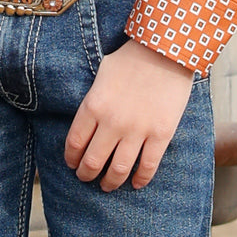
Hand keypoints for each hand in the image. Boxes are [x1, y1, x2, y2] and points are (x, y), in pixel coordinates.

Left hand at [64, 40, 194, 191]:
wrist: (165, 51)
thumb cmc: (131, 58)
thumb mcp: (102, 73)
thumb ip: (93, 99)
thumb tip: (87, 120)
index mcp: (94, 105)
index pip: (75, 143)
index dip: (71, 158)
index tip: (72, 163)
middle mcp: (112, 122)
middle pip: (93, 161)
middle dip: (86, 174)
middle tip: (86, 178)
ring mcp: (137, 130)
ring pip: (119, 170)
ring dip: (110, 183)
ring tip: (107, 185)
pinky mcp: (160, 134)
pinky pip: (148, 166)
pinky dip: (140, 180)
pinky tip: (136, 184)